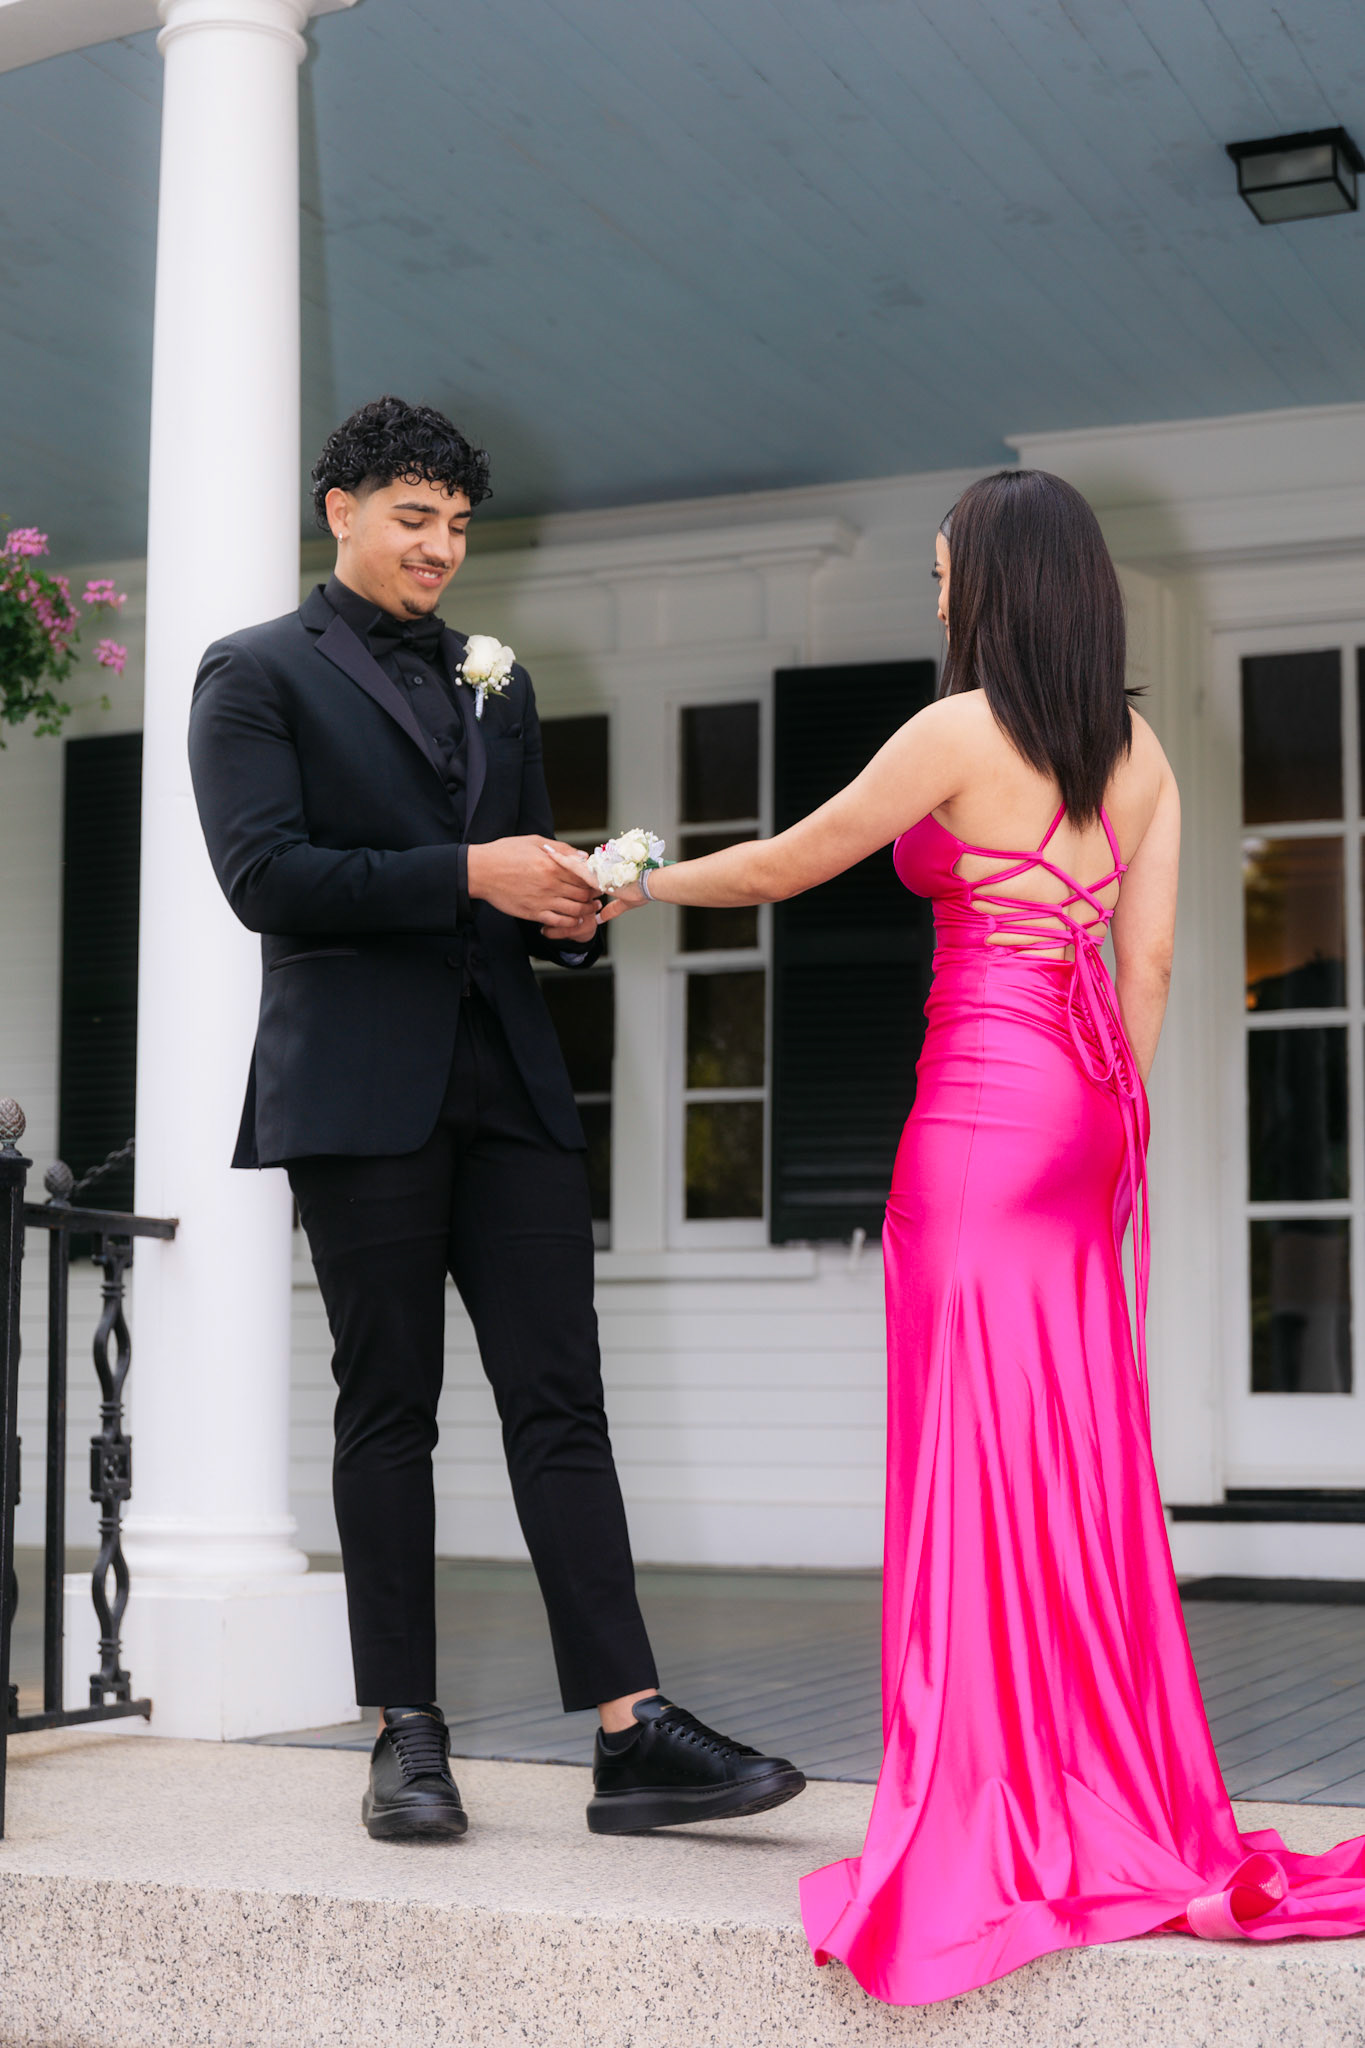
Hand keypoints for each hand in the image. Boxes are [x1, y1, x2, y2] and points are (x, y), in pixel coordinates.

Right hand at [467, 835, 603, 928]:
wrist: (481, 871)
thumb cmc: (505, 853)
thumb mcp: (534, 842)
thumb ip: (561, 849)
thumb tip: (583, 857)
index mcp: (552, 865)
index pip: (584, 876)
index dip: (595, 880)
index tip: (598, 881)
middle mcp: (550, 884)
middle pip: (583, 894)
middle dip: (594, 896)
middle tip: (598, 897)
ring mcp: (543, 901)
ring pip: (575, 910)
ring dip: (586, 911)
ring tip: (590, 909)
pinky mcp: (533, 913)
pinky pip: (560, 922)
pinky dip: (571, 923)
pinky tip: (574, 919)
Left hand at [543, 845, 647, 914]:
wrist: (651, 883)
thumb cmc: (643, 891)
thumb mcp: (624, 903)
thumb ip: (610, 910)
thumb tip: (600, 918)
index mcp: (603, 877)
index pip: (583, 872)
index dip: (571, 866)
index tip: (560, 861)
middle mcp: (598, 871)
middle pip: (575, 864)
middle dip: (561, 858)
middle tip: (546, 850)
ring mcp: (596, 870)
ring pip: (571, 863)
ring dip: (557, 857)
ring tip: (544, 850)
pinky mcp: (595, 873)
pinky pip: (573, 865)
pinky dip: (560, 860)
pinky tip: (549, 855)